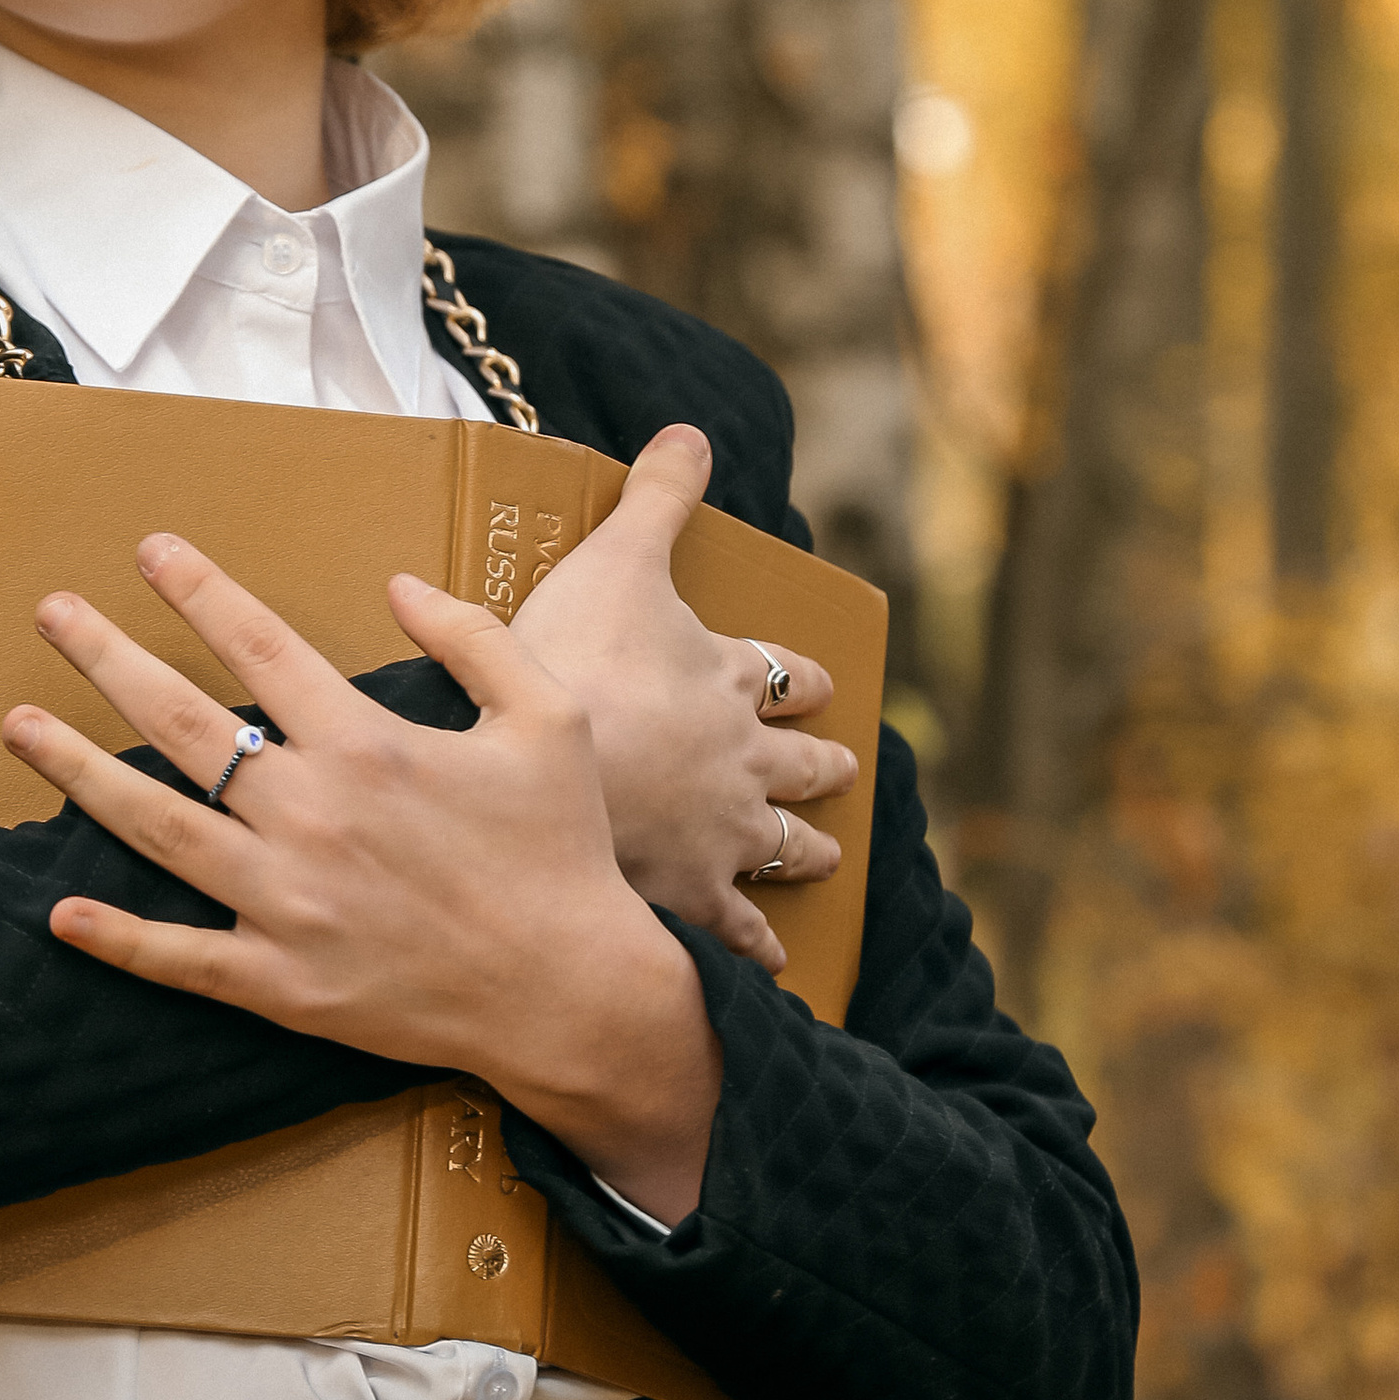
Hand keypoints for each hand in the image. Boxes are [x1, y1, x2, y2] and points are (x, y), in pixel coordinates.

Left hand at [2, 535, 723, 1224]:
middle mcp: (313, 817)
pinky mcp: (284, 984)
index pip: (261, 646)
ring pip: (158, 828)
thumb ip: (474, 638)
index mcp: (369, 746)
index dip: (199, 590)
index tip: (149, 549)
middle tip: (50, 611)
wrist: (574, 993)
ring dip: (79, 773)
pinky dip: (118, 939)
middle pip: (183, 723)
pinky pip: (181, 958)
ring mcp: (289, 905)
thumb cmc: (562, 849)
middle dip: (107, 658)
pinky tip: (59, 910)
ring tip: (18, 726)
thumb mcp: (548, 718)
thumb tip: (398, 581)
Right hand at [510, 425, 857, 976]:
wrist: (559, 772)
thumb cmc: (583, 660)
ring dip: (808, 854)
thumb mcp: (620, 556)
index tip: (820, 684)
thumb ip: (657, 496)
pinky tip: (775, 970)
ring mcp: (726, 834)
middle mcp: (746, 761)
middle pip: (802, 768)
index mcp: (730, 681)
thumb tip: (690, 429)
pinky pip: (741, 934)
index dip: (803, 679)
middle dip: (821, 771)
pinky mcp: (695, 896)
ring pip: (788, 848)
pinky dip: (761, 951)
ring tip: (823, 863)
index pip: (785, 676)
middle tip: (839, 777)